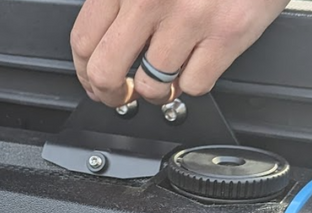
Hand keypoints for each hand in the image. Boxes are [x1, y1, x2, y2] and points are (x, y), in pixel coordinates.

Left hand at [71, 0, 288, 105]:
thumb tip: (103, 42)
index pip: (84, 41)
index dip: (85, 72)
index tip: (93, 80)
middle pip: (106, 72)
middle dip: (110, 94)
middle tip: (120, 96)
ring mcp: (190, 16)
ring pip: (151, 86)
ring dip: (156, 93)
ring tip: (165, 80)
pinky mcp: (227, 32)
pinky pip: (195, 84)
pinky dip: (194, 83)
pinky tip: (197, 64)